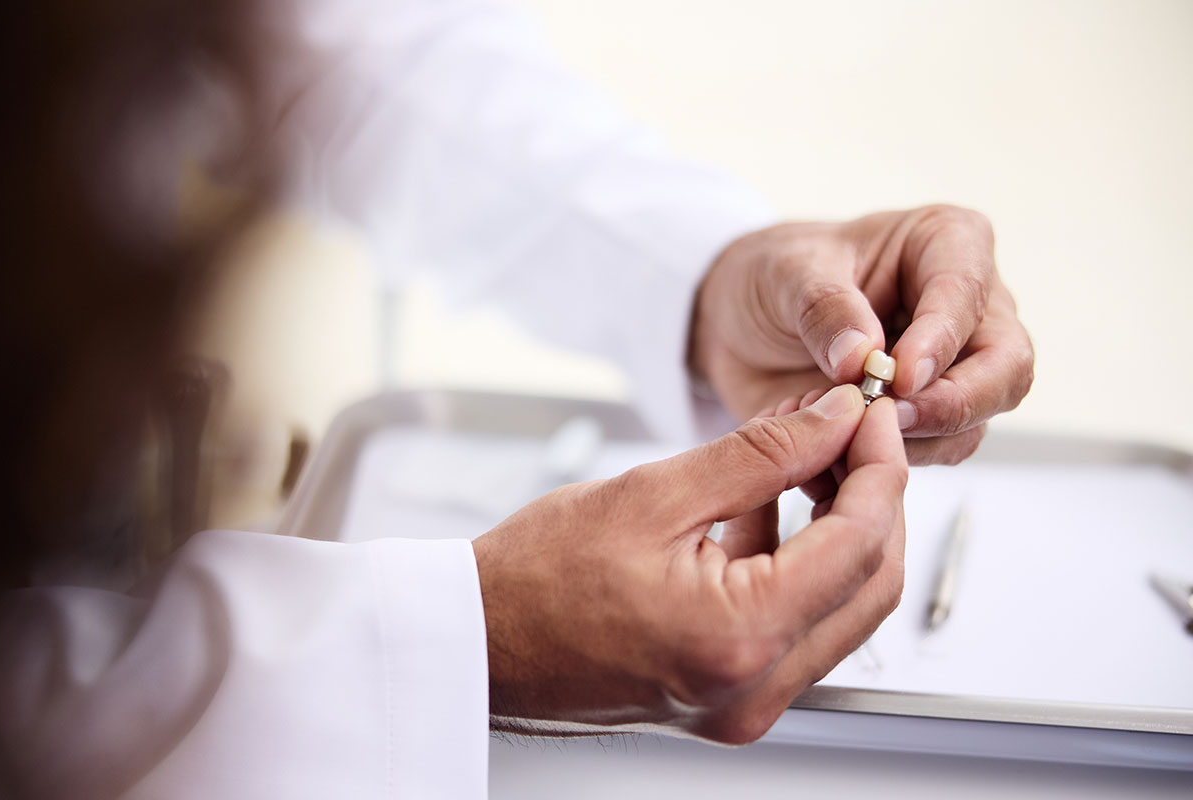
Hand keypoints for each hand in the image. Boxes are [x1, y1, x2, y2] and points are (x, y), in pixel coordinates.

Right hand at [472, 385, 905, 742]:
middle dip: (874, 499)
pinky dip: (798, 565)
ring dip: (839, 530)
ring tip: (804, 458)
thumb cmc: (534, 578)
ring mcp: (744, 705)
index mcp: (738, 638)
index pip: (859, 544)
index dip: (879, 466)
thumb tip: (835, 422)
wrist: (479, 642)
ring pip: (842, 609)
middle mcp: (753, 690)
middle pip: (869, 585)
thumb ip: (761, 454)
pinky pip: (797, 628)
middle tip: (851, 432)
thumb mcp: (653, 492)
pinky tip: (764, 510)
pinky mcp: (729, 700)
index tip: (871, 414)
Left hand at [689, 205, 1033, 464]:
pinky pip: (936, 452)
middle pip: (1005, 367)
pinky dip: (891, 459)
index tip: (900, 377)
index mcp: (947, 243)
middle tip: (889, 419)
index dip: (941, 338)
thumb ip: (824, 307)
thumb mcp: (785, 274)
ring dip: (915, 439)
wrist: (741, 326)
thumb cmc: (776, 278)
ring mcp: (957, 368)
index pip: (967, 290)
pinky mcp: (930, 418)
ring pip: (976, 421)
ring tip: (842, 432)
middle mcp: (970, 308)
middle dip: (954, 403)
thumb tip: (864, 357)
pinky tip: (838, 452)